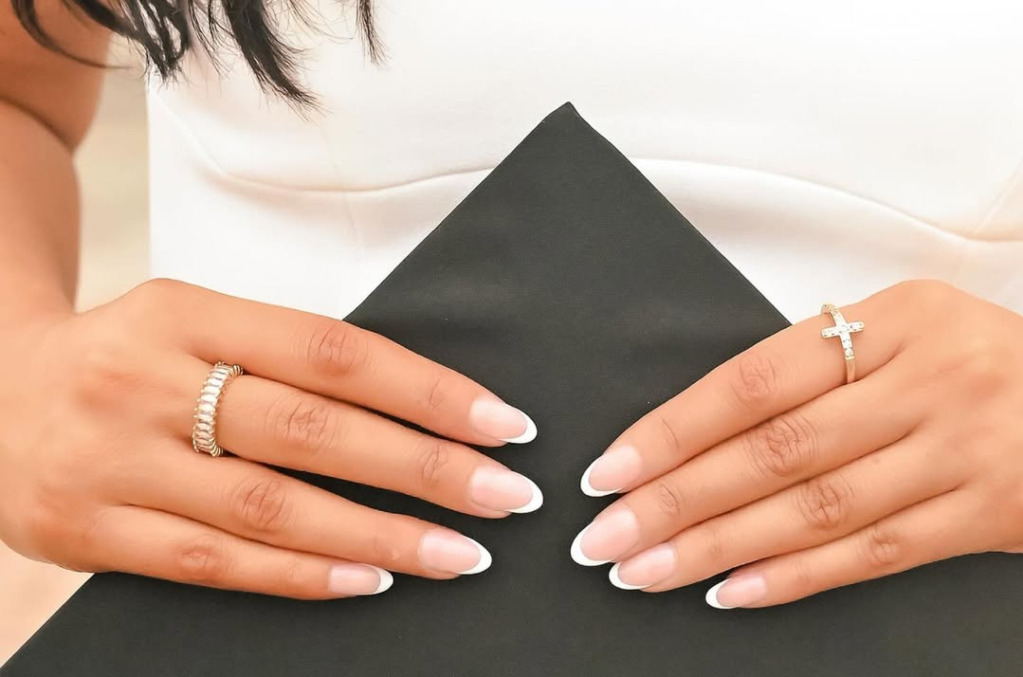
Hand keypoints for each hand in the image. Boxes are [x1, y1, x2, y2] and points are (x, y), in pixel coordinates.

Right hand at [0, 279, 540, 598]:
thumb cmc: (127, 357)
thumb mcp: (195, 325)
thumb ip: (285, 360)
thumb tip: (415, 409)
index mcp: (185, 312)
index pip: (332, 349)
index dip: (425, 389)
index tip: (500, 422)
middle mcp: (146, 381)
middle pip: (311, 430)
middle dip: (422, 467)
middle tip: (504, 495)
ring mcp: (111, 462)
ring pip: (269, 507)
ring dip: (378, 535)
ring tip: (457, 552)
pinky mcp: (86, 533)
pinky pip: (213, 564)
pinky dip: (300, 575)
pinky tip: (368, 580)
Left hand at [571, 280, 1022, 607]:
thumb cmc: (979, 362)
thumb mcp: (907, 333)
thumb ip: (816, 370)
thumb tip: (696, 433)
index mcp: (894, 318)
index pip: (753, 380)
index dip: (673, 430)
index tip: (610, 470)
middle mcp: (927, 379)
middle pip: (772, 451)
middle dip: (676, 500)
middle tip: (605, 536)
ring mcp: (962, 450)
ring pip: (813, 509)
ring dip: (717, 547)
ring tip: (645, 571)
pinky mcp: (987, 514)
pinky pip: (873, 552)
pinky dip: (794, 576)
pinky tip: (731, 590)